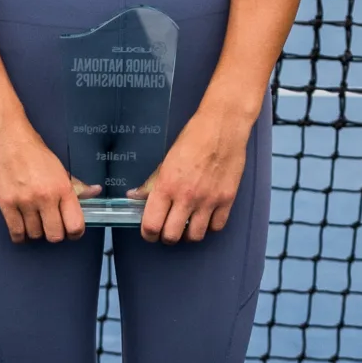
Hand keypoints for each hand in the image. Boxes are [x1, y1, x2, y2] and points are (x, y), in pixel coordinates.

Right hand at [0, 113, 86, 243]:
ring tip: (35, 220)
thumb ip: (76, 184)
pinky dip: (20, 234)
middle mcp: (45, 197)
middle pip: (55, 235)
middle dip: (55, 233)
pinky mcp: (6, 204)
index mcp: (62, 187)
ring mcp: (25, 202)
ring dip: (36, 231)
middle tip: (52, 225)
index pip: (75, 224)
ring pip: (35, 235)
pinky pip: (16, 233)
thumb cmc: (33, 149)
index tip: (72, 231)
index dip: (75, 233)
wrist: (6, 136)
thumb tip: (94, 192)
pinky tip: (22, 226)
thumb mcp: (59, 166)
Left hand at [135, 107, 250, 243]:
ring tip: (188, 223)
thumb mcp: (167, 159)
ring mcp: (209, 199)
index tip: (150, 231)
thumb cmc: (193, 137)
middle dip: (167, 236)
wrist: (223, 125)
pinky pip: (217, 227)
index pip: (151, 225)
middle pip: (171, 236)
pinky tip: (206, 215)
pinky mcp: (228, 198)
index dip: (148, 234)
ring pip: (195, 236)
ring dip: (188, 233)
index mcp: (167, 185)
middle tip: (168, 228)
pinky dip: (210, 225)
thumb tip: (134, 197)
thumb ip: (151, 183)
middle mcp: (187, 196)